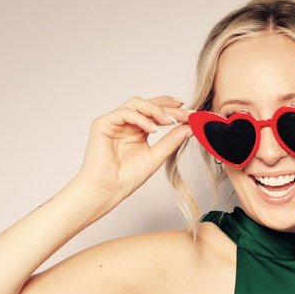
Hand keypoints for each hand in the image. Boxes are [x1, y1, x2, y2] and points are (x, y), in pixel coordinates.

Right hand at [71, 95, 191, 208]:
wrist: (108, 190)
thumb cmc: (127, 177)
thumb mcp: (156, 156)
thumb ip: (171, 141)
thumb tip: (190, 128)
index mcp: (139, 129)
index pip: (157, 112)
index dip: (173, 110)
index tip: (192, 113)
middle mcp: (127, 123)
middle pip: (148, 105)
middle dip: (168, 108)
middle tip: (185, 113)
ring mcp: (114, 121)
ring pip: (136, 103)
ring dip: (155, 110)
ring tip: (170, 121)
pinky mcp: (102, 124)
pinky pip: (124, 113)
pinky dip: (140, 119)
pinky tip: (152, 129)